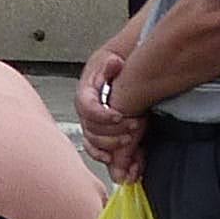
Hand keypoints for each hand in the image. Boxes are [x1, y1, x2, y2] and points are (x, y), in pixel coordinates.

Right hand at [71, 23, 142, 169]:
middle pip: (91, 128)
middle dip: (113, 131)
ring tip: (131, 139)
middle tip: (134, 125)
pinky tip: (112, 158)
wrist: (115, 71)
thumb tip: (113, 62)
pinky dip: (101, 155)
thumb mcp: (111, 60)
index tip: (119, 115)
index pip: (87, 107)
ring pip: (93, 141)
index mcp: (85, 93)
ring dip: (111, 144)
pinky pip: (93, 149)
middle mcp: (85, 111)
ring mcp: (90, 123)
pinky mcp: (97, 132)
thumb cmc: (112, 68)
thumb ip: (110, 64)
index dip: (102, 115)